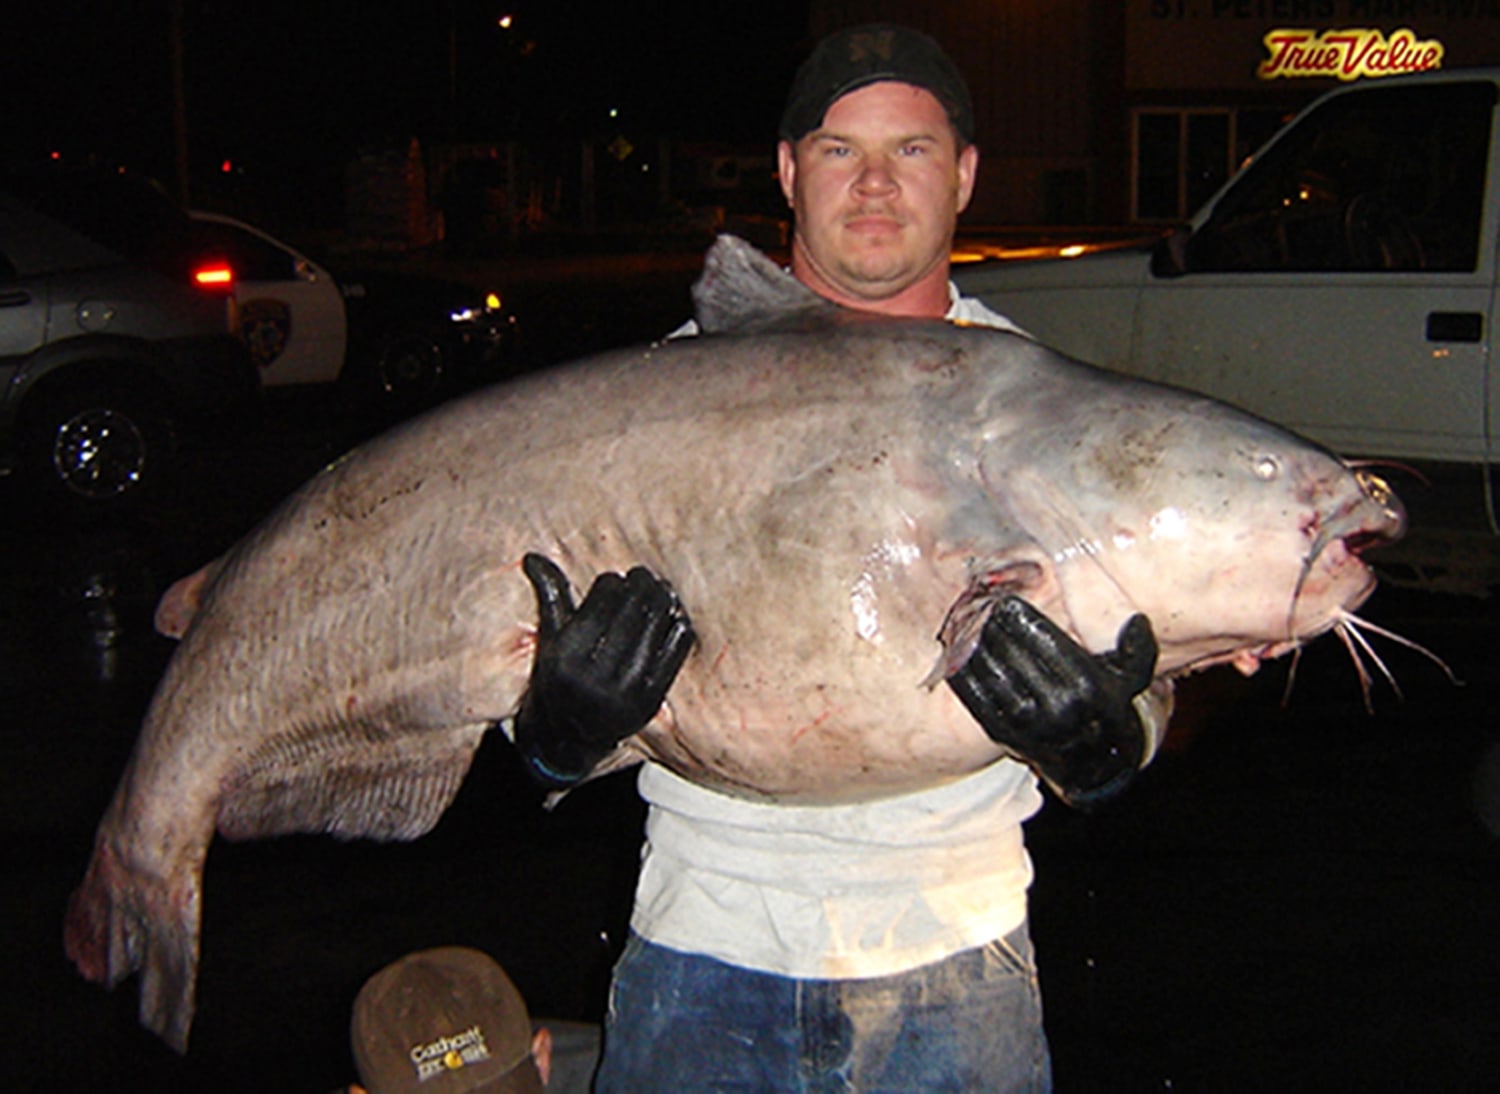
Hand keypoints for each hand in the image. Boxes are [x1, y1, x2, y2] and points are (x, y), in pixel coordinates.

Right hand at [513, 553, 694, 787]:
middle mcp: (596, 676)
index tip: (614, 581)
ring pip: (657, 626)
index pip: (603, 600)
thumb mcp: (549, 640)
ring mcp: (627, 691)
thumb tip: (533, 555)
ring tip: (660, 590)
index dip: (613, 583)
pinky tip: (674, 614)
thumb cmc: (556, 679)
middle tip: (643, 577)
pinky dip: (678, 626)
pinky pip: (676, 651)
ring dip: (662, 600)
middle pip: (633, 609)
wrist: (567, 739)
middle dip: (641, 585)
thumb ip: (549, 596)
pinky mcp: (651, 700)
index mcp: (567, 657)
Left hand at [946, 597, 1156, 809]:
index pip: (1043, 639)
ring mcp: (1032, 726)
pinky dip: (965, 678)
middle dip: (995, 628)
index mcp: (1087, 686)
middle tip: (983, 610)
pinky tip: (958, 658)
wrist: (1097, 765)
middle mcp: (1059, 707)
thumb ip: (1137, 649)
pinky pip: (979, 703)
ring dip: (976, 648)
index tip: (1006, 603)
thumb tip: (1137, 620)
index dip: (1020, 617)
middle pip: (1013, 654)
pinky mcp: (1009, 739)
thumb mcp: (1131, 679)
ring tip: (968, 628)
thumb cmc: (1110, 708)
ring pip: (993, 675)